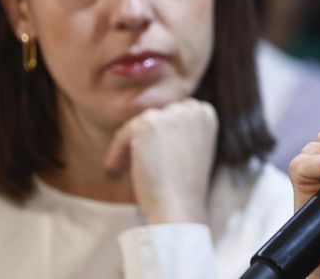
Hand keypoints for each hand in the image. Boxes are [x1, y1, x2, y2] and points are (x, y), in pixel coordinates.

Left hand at [103, 98, 218, 223]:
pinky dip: (116, 153)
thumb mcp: (191, 149)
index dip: (161, 131)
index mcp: (205, 113)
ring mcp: (171, 115)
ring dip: (128, 145)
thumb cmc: (184, 187)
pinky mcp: (149, 125)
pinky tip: (114, 172)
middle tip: (133, 160)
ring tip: (121, 168)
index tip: (151, 153)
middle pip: (156, 113)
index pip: (175, 110)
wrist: (179, 209)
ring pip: (138, 123)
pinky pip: (123, 133)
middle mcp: (191, 109)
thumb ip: (179, 129)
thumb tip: (151, 118)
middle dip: (143, 136)